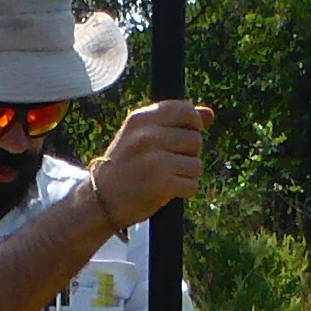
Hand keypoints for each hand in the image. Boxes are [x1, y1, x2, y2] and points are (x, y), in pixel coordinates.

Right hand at [86, 100, 211, 231]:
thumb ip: (175, 122)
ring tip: (166, 178)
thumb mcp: (141, 136)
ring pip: (196, 164)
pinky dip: (184, 191)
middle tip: (169, 163)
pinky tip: (167, 192)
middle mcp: (147, 135)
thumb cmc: (125, 166)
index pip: (185, 110)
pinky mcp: (162, 183)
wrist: (100, 200)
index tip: (184, 137)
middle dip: (189, 154)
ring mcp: (155, 159)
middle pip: (195, 139)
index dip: (193, 124)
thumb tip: (210, 114)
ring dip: (187, 175)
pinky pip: (192, 185)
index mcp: (140, 119)